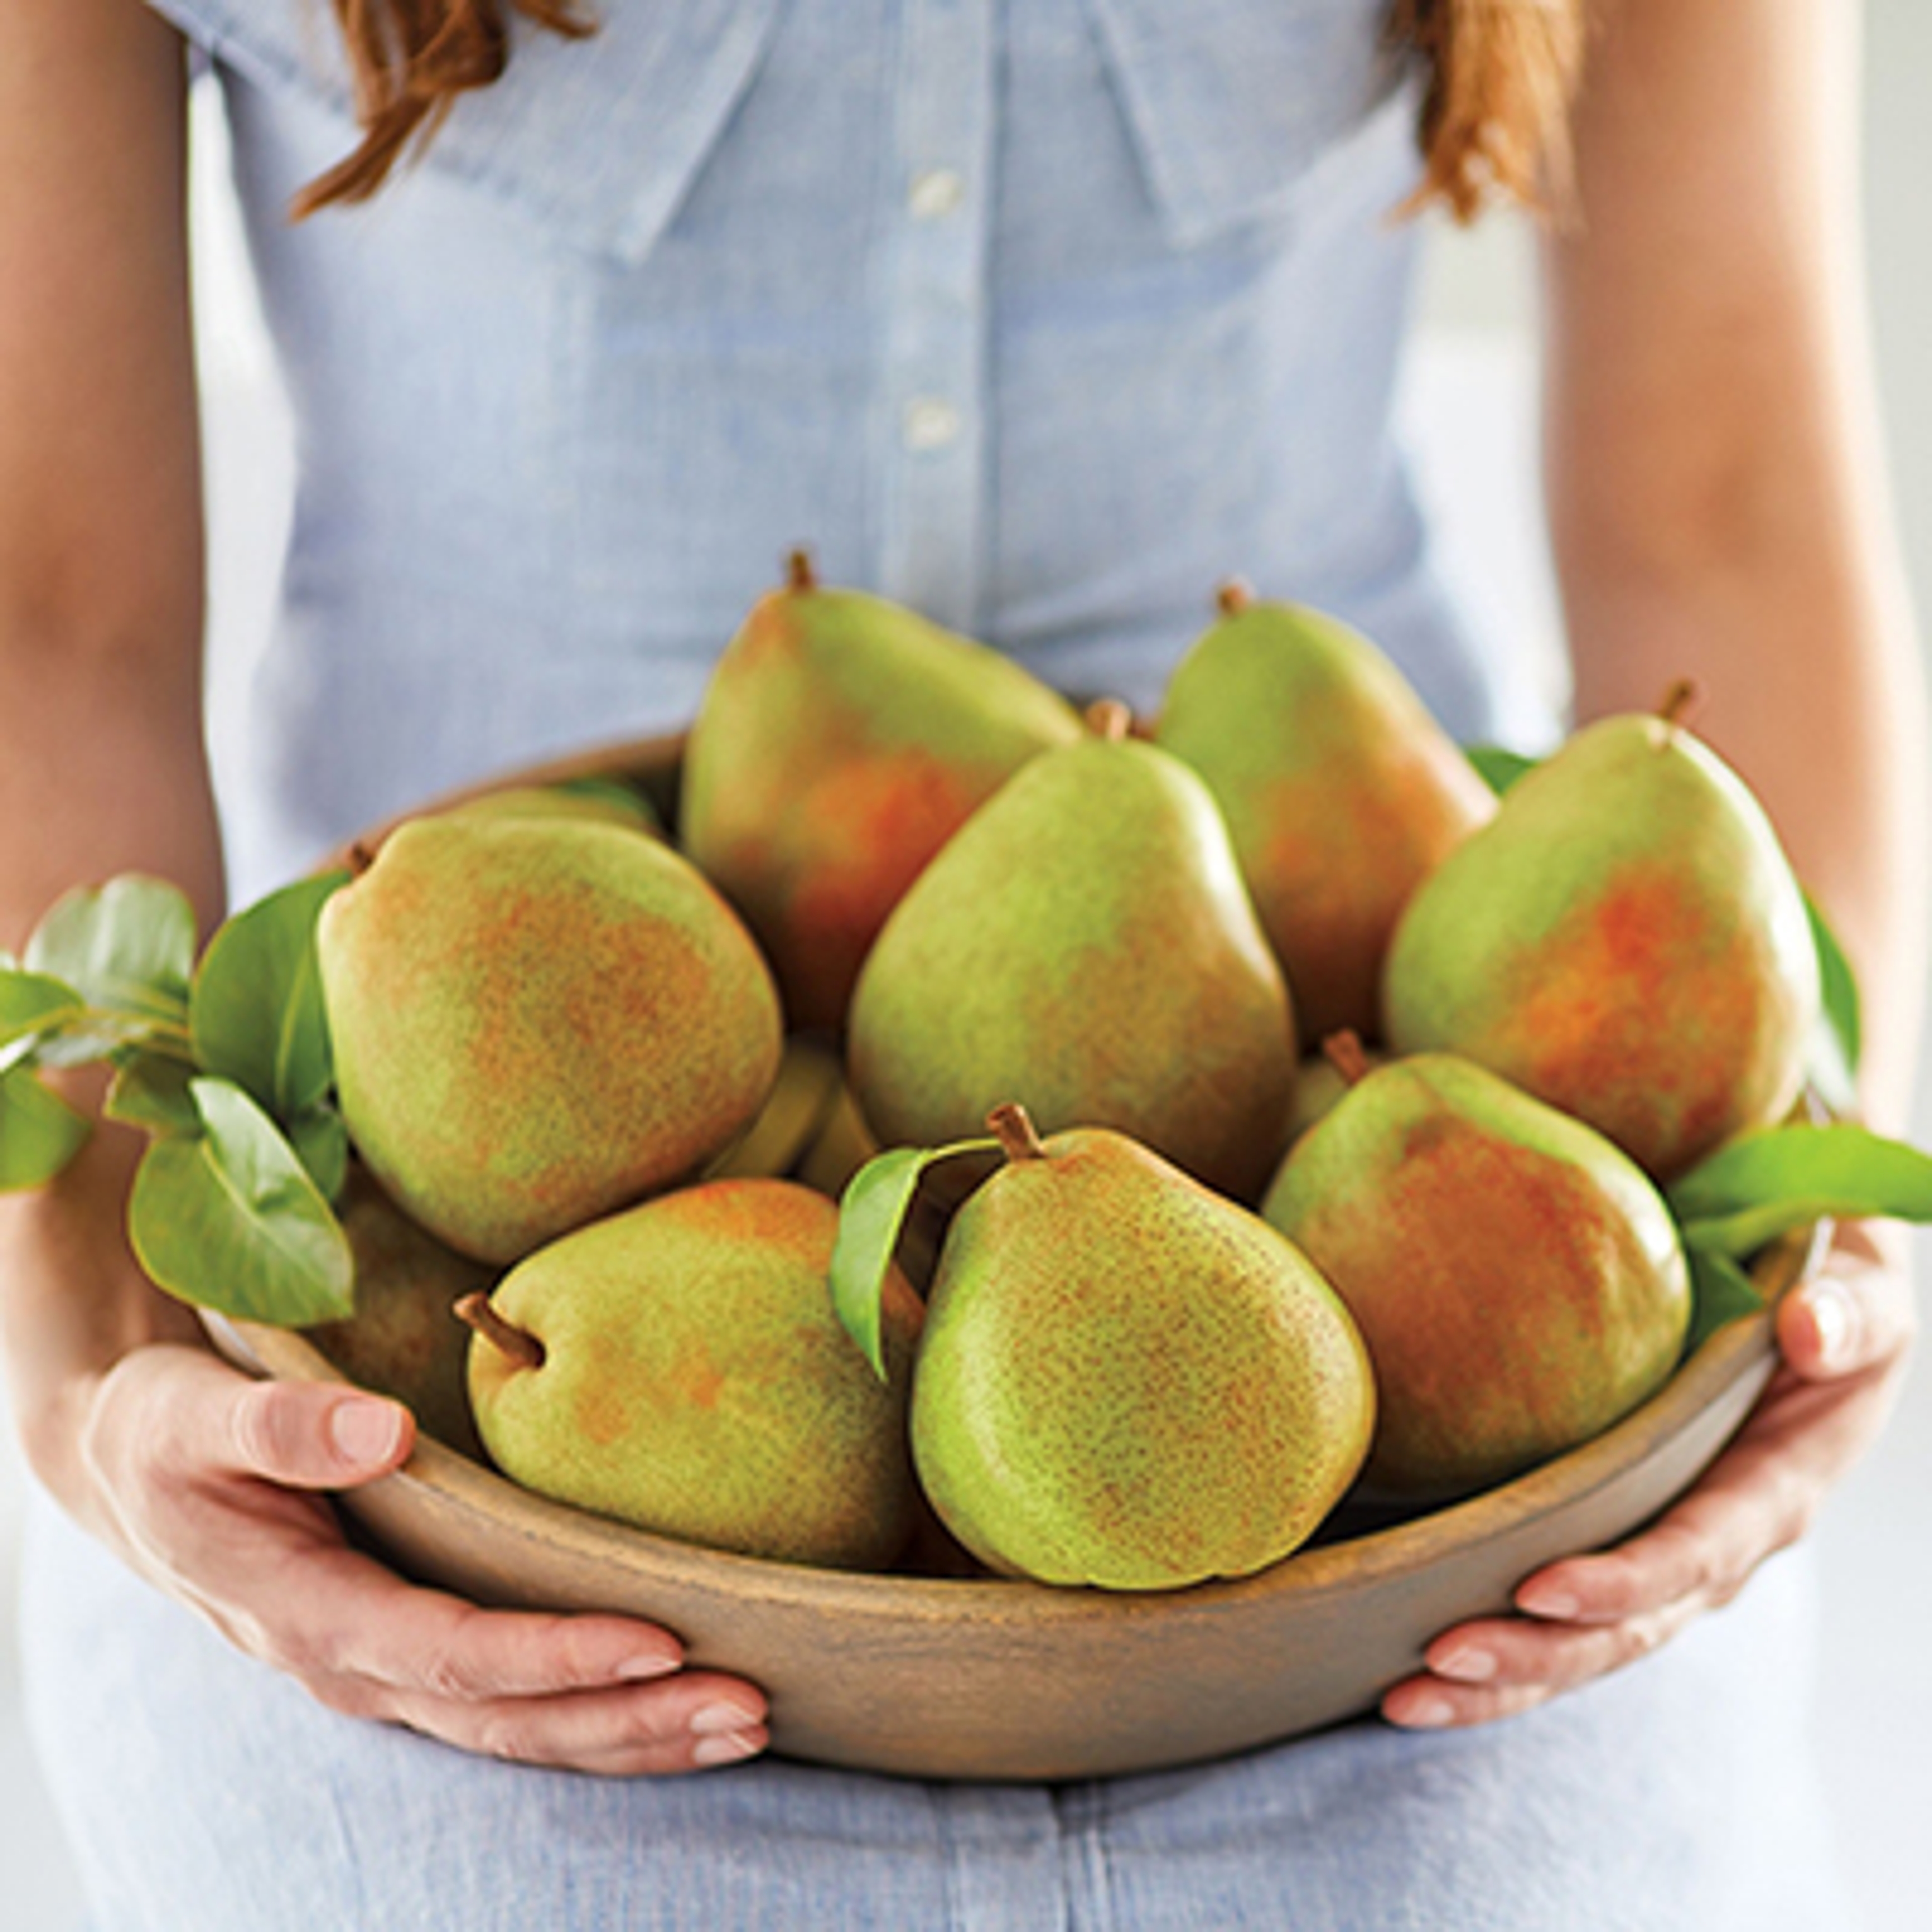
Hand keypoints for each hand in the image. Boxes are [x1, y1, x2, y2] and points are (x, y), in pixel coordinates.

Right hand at [74, 1340, 770, 1772]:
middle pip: (508, 1719)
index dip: (553, 1655)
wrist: (134, 1470)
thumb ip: (279, 1426)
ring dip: (636, 1735)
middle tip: (750, 1706)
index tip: (657, 1640)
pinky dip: (602, 1714)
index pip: (449, 1653)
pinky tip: (681, 1706)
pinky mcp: (415, 1654)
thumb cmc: (166, 1434)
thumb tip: (378, 1430)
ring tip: (749, 1724)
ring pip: (524, 1731)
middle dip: (630, 1719)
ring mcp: (388, 1671)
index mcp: (306, 1611)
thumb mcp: (192, 1416)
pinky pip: (516, 1704)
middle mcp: (354, 1663)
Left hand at [1380, 1221, 1915, 1728]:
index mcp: (1774, 1489)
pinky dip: (1488, 1644)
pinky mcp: (1607, 1543)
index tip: (1538, 1589)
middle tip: (1438, 1657)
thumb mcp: (1861, 1288)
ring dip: (1499, 1677)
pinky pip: (1551, 1614)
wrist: (1796, 1295)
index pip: (1694, 1553)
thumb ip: (1849, 1312)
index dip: (1623, 1580)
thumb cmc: (1821, 1282)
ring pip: (1581, 1645)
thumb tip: (1809, 1330)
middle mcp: (1715, 1545)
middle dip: (1535, 1655)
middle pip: (1626, 1628)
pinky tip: (1401, 1667)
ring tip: (1403, 1696)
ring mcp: (1659, 1557)